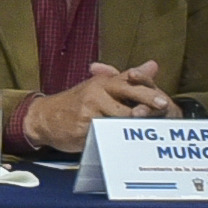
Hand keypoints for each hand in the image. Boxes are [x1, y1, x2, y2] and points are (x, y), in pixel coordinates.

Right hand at [21, 60, 173, 150]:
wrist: (44, 117)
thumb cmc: (76, 103)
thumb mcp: (100, 86)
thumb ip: (128, 78)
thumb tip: (153, 65)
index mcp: (102, 82)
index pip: (129, 82)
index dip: (147, 91)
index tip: (163, 101)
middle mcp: (96, 92)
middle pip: (127, 97)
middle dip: (146, 103)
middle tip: (162, 108)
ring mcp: (89, 109)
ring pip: (119, 116)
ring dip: (135, 123)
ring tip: (149, 129)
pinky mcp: (83, 126)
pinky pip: (106, 132)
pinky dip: (118, 136)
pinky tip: (129, 141)